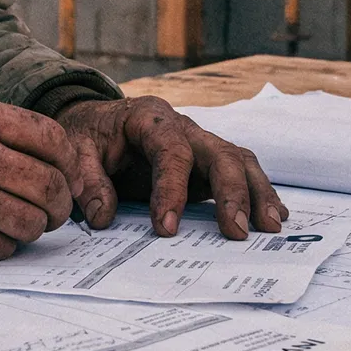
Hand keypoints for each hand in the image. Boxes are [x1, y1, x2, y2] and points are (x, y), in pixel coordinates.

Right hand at [0, 97, 79, 261]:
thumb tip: (57, 162)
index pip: (50, 138)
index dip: (69, 161)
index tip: (67, 176)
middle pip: (50, 185)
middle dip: (59, 204)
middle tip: (51, 210)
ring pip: (33, 222)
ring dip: (32, 227)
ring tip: (16, 221)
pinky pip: (4, 248)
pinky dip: (2, 244)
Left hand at [57, 96, 286, 239]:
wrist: (98, 121)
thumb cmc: (90, 135)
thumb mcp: (76, 149)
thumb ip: (88, 180)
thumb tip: (103, 217)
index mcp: (149, 118)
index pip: (170, 151)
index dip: (171, 189)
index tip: (166, 228)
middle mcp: (183, 126)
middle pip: (219, 152)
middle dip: (232, 192)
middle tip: (237, 232)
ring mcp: (201, 142)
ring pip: (239, 160)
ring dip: (257, 193)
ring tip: (270, 228)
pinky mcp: (208, 161)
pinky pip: (241, 171)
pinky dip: (259, 192)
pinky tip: (274, 215)